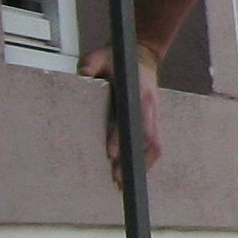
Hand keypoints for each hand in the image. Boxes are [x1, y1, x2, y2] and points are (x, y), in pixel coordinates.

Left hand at [80, 39, 163, 185]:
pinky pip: (155, 144)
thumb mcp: (102, 55)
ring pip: (155, 145)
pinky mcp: (153, 121)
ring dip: (142, 165)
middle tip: (117, 178)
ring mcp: (154, 114)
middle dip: (133, 160)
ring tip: (125, 182)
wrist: (142, 55)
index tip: (111, 153)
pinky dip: (146, 160)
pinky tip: (134, 172)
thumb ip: (91, 63)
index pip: (134, 120)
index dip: (123, 137)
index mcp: (139, 92)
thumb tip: (82, 74)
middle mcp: (150, 106)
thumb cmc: (119, 59)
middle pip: (148, 139)